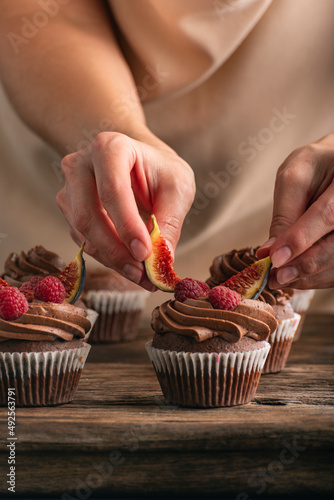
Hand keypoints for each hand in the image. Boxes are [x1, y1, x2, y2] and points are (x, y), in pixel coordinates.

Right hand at [56, 131, 195, 290]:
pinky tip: (131, 266)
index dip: (127, 226)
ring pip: (84, 234)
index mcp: (109, 147)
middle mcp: (80, 165)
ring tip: (143, 275)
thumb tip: (161, 260)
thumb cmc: (161, 172)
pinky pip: (84, 242)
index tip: (145, 254)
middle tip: (143, 274)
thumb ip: (170, 221)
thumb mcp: (178, 189)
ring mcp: (69, 189)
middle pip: (88, 216)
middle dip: (116, 251)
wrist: (142, 166)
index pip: (112, 190)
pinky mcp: (69, 211)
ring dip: (113, 259)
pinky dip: (108, 259)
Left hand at [257, 133, 333, 288]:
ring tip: (280, 279)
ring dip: (309, 277)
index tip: (274, 259)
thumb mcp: (295, 176)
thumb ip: (285, 212)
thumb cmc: (317, 166)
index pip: (327, 215)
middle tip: (274, 277)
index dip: (300, 239)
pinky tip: (297, 277)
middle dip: (303, 265)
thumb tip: (270, 251)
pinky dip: (317, 278)